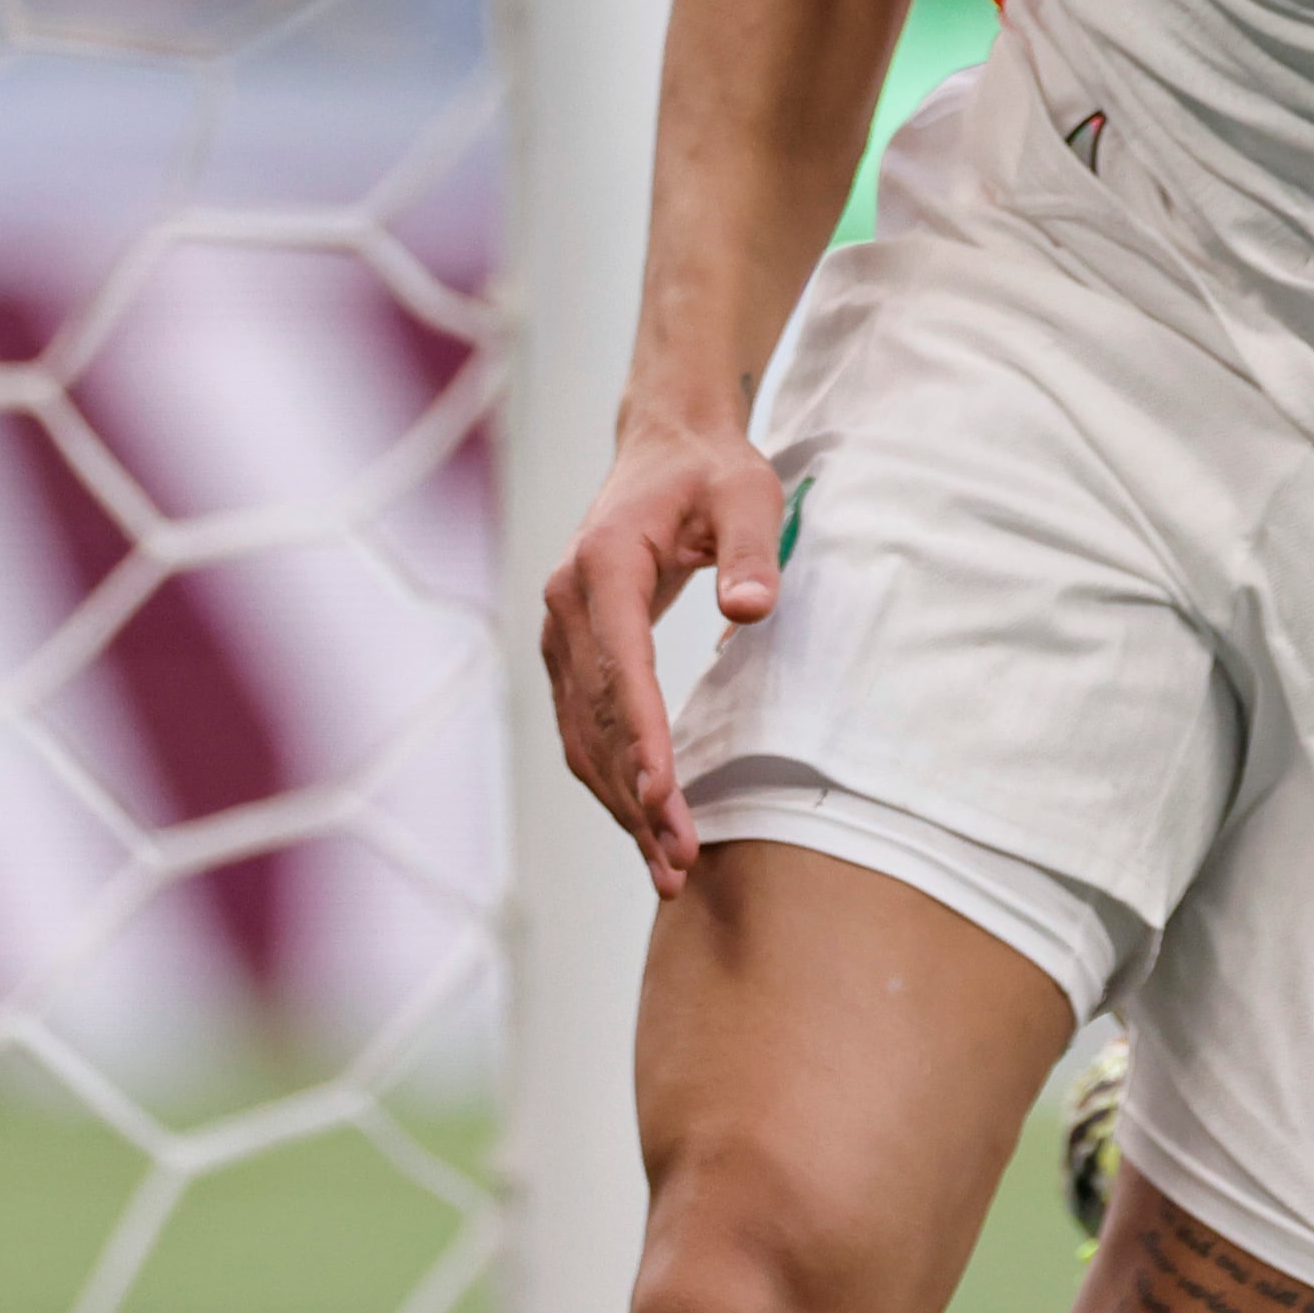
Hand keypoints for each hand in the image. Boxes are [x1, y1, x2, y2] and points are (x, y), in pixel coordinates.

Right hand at [535, 410, 785, 895]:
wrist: (665, 446)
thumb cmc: (711, 470)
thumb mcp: (747, 492)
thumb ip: (751, 549)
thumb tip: (751, 611)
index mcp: (602, 565)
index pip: (620, 667)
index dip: (641, 738)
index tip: (664, 798)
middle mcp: (566, 605)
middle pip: (596, 719)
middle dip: (635, 796)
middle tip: (678, 861)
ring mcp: (562, 633)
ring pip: (583, 737)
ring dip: (620, 803)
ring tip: (667, 866)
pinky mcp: (573, 653)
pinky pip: (586, 729)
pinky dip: (612, 780)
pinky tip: (646, 823)